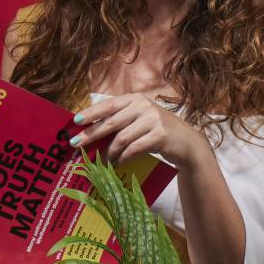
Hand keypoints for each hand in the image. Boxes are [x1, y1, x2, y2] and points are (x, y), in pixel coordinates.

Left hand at [70, 94, 206, 170]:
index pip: (109, 105)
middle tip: (76, 144)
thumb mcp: (140, 119)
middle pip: (111, 122)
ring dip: (108, 152)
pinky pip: (134, 149)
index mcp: (135, 99)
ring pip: (121, 139)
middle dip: (91, 134)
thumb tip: (91, 132)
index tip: (75, 121)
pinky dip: (123, 158)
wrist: (187, 143)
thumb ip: (121, 121)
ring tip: (101, 161)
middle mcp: (143, 106)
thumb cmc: (158, 131)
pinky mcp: (159, 136)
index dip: (91, 112)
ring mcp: (153, 120)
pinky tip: (117, 163)